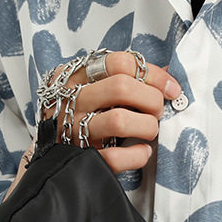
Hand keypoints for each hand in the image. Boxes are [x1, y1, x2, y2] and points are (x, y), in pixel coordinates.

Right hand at [44, 50, 182, 172]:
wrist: (49, 154)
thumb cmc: (79, 115)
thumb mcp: (94, 89)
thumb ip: (126, 78)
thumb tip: (167, 72)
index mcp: (75, 76)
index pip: (120, 63)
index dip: (154, 75)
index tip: (171, 89)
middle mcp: (70, 100)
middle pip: (121, 87)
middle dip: (152, 100)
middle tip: (157, 111)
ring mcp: (72, 130)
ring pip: (119, 121)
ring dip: (147, 126)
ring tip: (149, 131)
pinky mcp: (80, 158)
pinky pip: (115, 157)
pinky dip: (137, 155)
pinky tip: (142, 151)